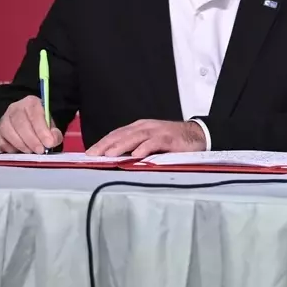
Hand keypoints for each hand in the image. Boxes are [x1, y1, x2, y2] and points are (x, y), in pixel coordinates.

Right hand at [0, 96, 61, 153]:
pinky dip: (8, 148)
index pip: (35, 115)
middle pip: (20, 123)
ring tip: (30, 151)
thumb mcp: (51, 126)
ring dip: (20, 145)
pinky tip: (18, 151)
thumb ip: (54, 134)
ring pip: (7, 131)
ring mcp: (3, 119)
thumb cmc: (40, 125)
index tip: (48, 143)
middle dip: (31, 140)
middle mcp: (15, 108)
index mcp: (31, 103)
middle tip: (40, 151)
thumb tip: (52, 141)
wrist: (28, 123)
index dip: (41, 131)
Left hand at [86, 119, 205, 158]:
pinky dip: (145, 148)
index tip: (89, 154)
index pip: (117, 134)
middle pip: (122, 134)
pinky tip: (136, 155)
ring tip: (109, 155)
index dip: (102, 143)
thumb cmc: (172, 141)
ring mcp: (157, 131)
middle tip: (93, 155)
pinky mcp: (169, 138)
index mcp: (139, 128)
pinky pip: (155, 142)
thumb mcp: (150, 142)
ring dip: (121, 146)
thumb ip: (134, 147)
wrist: (197, 135)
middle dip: (106, 144)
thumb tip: (114, 159)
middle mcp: (146, 127)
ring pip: (135, 137)